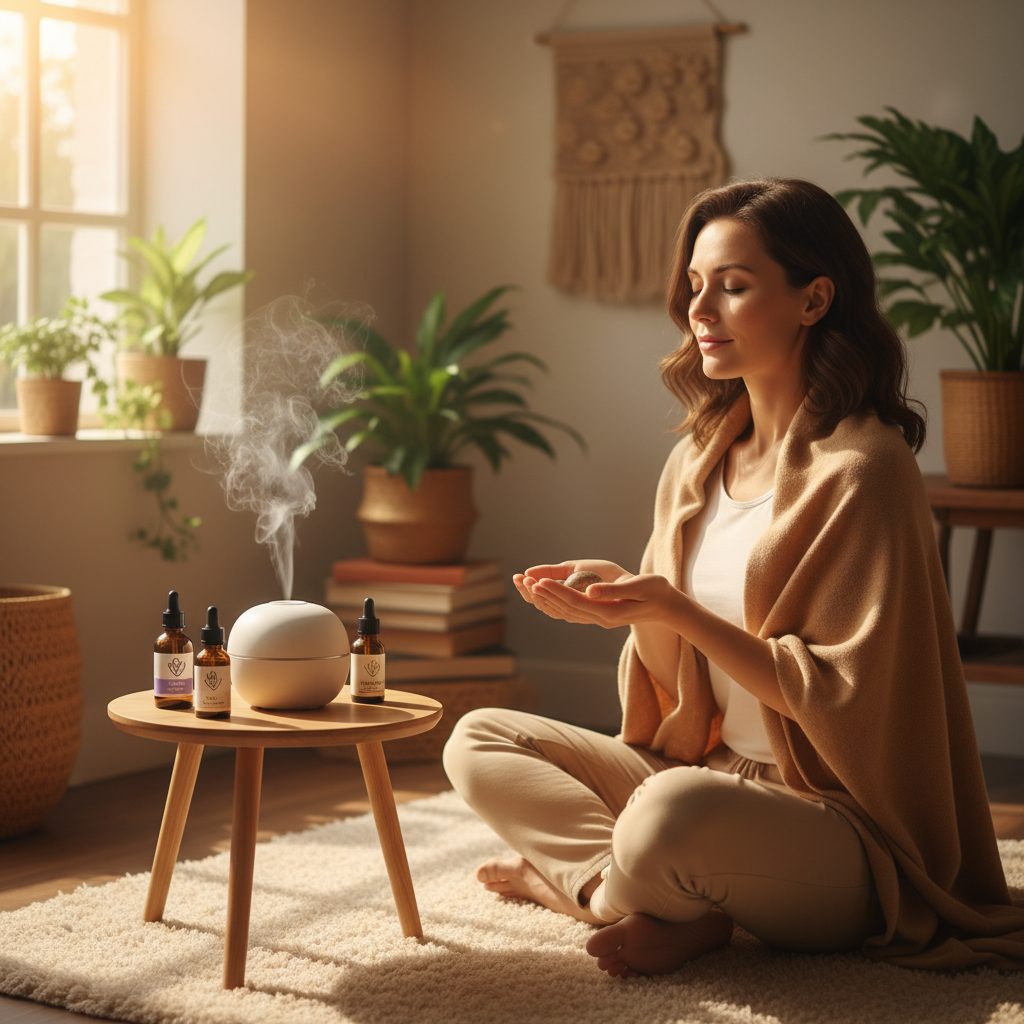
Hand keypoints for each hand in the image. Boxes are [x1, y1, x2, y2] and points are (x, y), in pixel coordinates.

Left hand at [516, 565, 687, 629]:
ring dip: (545, 600)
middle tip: (523, 581)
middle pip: (564, 609)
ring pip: (564, 612)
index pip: (575, 602)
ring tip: (526, 586)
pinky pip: (570, 612)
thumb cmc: (657, 593)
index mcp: (608, 612)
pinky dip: (554, 603)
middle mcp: (600, 619)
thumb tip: (590, 591)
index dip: (555, 591)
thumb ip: (615, 590)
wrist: (667, 607)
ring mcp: (598, 619)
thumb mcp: (641, 587)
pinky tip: (544, 596)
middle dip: (543, 595)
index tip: (538, 581)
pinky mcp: (598, 615)